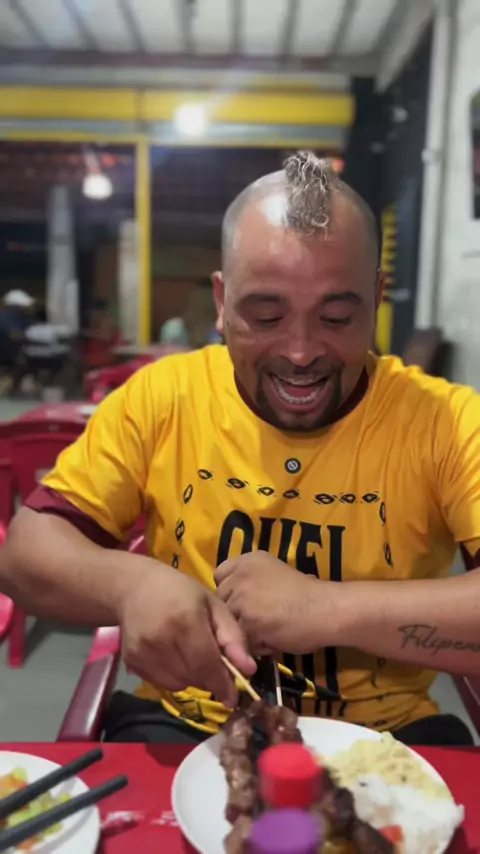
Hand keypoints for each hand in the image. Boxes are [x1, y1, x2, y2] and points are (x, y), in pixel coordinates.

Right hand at [117, 561, 255, 706]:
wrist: (134, 587)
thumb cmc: (181, 591)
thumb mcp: (213, 605)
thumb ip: (233, 637)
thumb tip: (249, 670)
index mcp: (185, 622)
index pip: (207, 665)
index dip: (222, 684)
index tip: (233, 697)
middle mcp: (162, 640)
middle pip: (195, 677)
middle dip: (210, 677)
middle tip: (215, 665)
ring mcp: (144, 653)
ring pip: (179, 684)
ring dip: (193, 678)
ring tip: (192, 655)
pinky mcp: (132, 661)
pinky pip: (162, 683)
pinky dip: (175, 677)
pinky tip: (174, 656)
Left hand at [215, 552, 333, 654]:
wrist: (323, 609)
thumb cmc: (305, 591)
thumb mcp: (274, 570)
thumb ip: (251, 578)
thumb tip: (234, 593)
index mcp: (248, 560)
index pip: (220, 575)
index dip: (229, 589)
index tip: (244, 598)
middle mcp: (241, 576)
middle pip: (221, 600)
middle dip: (234, 611)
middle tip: (257, 618)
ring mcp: (242, 600)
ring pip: (229, 621)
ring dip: (243, 629)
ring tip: (265, 630)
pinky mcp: (247, 624)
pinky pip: (240, 639)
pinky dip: (253, 644)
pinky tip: (270, 640)